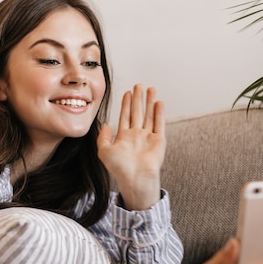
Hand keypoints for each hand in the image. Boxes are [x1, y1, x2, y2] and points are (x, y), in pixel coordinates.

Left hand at [97, 84, 165, 209]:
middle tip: (138, 85)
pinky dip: (159, 113)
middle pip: (137, 112)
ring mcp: (148, 137)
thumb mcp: (104, 151)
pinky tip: (158, 102)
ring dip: (150, 102)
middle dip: (138, 99)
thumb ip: (103, 137)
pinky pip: (159, 123)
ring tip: (151, 89)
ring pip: (149, 115)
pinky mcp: (159, 140)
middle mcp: (137, 135)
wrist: (135, 178)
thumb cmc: (119, 168)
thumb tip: (105, 125)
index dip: (126, 104)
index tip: (127, 93)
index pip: (125, 116)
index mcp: (124, 137)